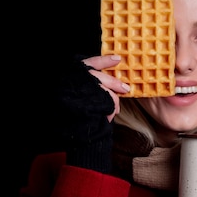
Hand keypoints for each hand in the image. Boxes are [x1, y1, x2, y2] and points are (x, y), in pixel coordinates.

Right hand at [56, 55, 127, 172]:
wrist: (70, 136)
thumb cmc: (77, 116)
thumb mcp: (84, 96)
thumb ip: (94, 87)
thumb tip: (115, 85)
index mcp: (72, 76)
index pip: (89, 63)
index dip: (104, 60)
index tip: (118, 59)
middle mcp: (73, 82)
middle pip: (99, 77)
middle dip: (114, 83)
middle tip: (126, 89)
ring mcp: (78, 94)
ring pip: (103, 90)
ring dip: (112, 100)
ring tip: (115, 110)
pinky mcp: (86, 106)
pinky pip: (104, 104)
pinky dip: (109, 111)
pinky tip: (109, 117)